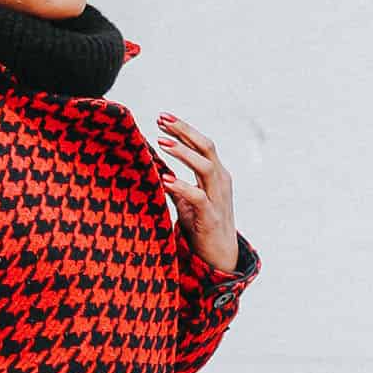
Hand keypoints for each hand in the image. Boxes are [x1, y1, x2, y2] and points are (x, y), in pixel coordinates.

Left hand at [153, 112, 238, 274]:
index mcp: (215, 174)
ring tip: (162, 142)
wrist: (220, 255)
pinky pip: (198, 197)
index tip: (162, 117)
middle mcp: (220, 181)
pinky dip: (182, 186)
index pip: (201, 144)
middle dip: (184, 131)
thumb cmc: (201, 224)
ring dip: (183, 153)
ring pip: (205, 167)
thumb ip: (173, 183)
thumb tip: (152, 167)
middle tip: (161, 120)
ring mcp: (218, 198)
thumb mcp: (186, 200)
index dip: (183, 129)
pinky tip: (165, 180)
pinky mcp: (211, 217)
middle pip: (206, 147)